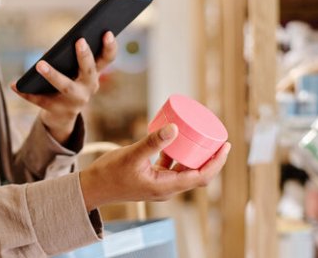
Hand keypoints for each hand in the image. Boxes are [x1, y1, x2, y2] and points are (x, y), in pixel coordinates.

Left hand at [11, 32, 117, 142]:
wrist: (62, 116)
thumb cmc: (68, 82)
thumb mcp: (75, 71)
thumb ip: (74, 57)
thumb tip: (63, 42)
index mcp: (94, 74)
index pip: (107, 59)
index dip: (110, 46)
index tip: (107, 32)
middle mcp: (88, 88)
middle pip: (89, 72)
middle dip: (85, 56)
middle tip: (79, 40)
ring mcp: (74, 101)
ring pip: (65, 87)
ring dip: (53, 75)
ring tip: (39, 64)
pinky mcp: (56, 110)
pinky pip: (40, 100)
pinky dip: (26, 92)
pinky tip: (14, 84)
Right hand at [79, 124, 230, 210]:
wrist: (91, 188)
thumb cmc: (109, 174)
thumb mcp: (132, 155)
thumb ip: (152, 142)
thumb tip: (175, 128)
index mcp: (165, 187)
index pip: (201, 177)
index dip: (216, 162)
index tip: (225, 146)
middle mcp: (166, 189)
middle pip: (197, 175)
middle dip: (210, 158)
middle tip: (217, 139)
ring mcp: (159, 185)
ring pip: (185, 172)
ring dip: (195, 157)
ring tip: (201, 138)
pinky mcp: (152, 180)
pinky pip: (172, 169)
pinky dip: (178, 157)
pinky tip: (176, 141)